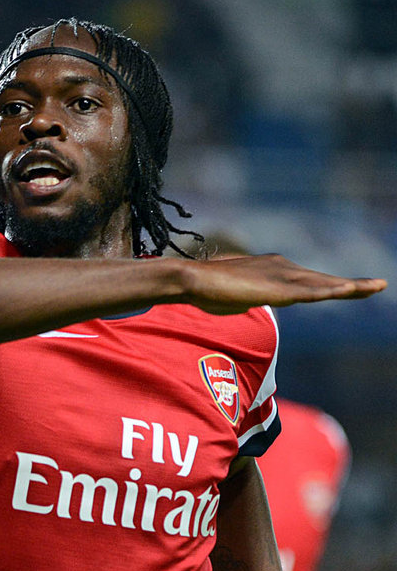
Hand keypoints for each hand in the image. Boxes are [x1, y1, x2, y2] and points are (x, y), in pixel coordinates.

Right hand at [180, 254, 387, 314]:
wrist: (192, 280)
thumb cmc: (206, 290)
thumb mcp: (234, 297)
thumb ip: (247, 298)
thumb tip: (244, 303)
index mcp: (272, 270)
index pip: (308, 281)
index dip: (330, 286)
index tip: (351, 289)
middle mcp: (281, 268)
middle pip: (322, 280)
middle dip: (351, 285)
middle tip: (379, 285)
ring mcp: (280, 276)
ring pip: (322, 284)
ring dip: (351, 287)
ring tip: (377, 287)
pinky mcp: (276, 287)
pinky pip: (310, 291)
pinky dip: (331, 291)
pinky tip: (350, 291)